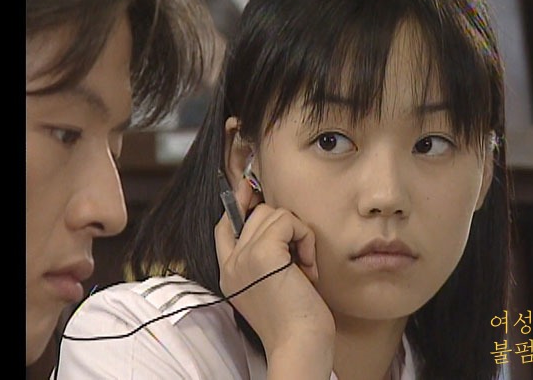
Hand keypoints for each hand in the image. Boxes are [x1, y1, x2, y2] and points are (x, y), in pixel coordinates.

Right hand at [214, 177, 334, 377]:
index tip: (252, 189)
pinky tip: (308, 267)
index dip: (239, 204)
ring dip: (298, 234)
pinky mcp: (262, 253)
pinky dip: (305, 237)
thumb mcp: (272, 285)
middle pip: (255, 214)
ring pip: (272, 213)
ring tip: (304, 267)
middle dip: (284, 226)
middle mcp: (230, 264)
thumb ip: (265, 258)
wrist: (299, 344)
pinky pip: (287, 220)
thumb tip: (278, 221)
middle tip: (299, 259)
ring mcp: (242, 258)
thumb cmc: (295, 320)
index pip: (224, 226)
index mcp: (228, 273)